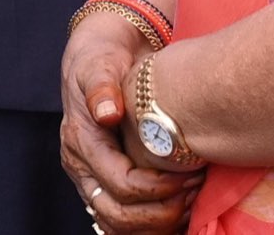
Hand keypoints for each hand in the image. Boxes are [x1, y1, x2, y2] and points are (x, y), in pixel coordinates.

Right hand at [62, 19, 201, 233]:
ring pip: (118, 226)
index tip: (189, 176)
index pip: (120, 184)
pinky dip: (150, 226)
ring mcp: (90, 180)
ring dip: (157, 224)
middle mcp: (81, 168)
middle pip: (117, 215)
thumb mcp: (100, 62)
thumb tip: (107, 112)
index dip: (157, 189)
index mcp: (79, 142)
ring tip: (189, 205)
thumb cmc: (102, 58)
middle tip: (194, 194)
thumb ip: (102, 85)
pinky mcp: (103, 185)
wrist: (100, 55)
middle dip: (160, 213)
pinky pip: (122, 222)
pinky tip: (178, 213)